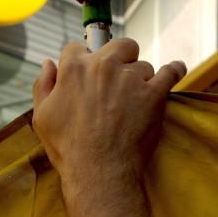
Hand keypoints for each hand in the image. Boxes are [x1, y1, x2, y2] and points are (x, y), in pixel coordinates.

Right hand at [32, 39, 186, 184]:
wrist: (98, 171)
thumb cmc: (68, 148)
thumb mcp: (41, 117)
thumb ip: (42, 85)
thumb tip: (48, 64)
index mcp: (74, 69)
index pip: (77, 47)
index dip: (82, 60)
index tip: (88, 73)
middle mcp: (103, 67)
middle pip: (118, 45)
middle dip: (119, 57)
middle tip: (118, 79)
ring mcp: (131, 79)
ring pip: (142, 65)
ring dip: (140, 78)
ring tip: (135, 101)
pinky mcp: (154, 93)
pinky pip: (171, 71)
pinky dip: (174, 70)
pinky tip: (175, 70)